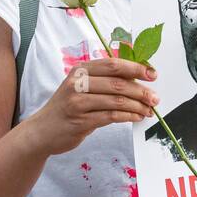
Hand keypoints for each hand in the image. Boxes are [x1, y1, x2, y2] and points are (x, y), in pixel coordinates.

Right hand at [28, 57, 158, 156]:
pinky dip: (128, 116)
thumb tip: (137, 80)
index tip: (152, 74)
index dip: (135, 68)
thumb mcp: (81, 87)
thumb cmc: (67, 108)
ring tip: (149, 110)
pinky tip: (137, 117)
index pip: (113, 64)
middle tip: (155, 98)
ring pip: (116, 100)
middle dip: (141, 90)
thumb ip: (104, 81)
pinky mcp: (80, 120)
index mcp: (80, 70)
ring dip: (137, 106)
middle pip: (117, 83)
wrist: (41, 131)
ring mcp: (77, 102)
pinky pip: (111, 116)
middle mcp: (77, 83)